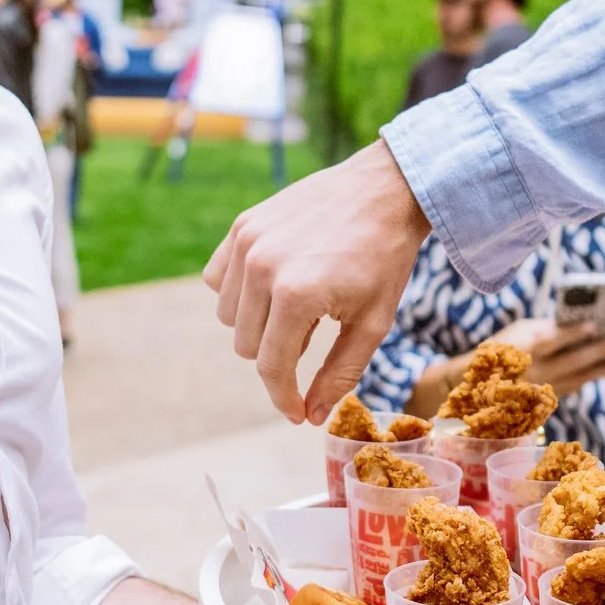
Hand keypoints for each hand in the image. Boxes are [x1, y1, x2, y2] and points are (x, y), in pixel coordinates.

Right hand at [206, 140, 431, 423]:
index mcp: (296, 296)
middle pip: (246, 346)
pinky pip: (218, 279)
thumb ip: (338, 374)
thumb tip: (309, 415)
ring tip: (298, 307)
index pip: (272, 368)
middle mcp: (261, 268)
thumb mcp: (372, 324)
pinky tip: (271, 285)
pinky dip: (239, 291)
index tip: (296, 413)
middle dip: (277, 355)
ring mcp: (247, 243)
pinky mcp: (242, 225)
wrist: (385, 190)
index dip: (283, 398)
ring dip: (257, 324)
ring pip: (229, 315)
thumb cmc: (385, 258)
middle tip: (314, 335)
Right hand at [485, 318, 604, 398]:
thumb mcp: (518, 332)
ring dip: (604, 369)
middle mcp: (535, 372)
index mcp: (523, 350)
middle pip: (572, 361)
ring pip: (578, 378)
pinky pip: (574, 386)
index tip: (594, 323)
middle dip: (599, 352)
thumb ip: (545, 328)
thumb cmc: (502, 348)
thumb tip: (577, 324)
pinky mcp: (546, 400)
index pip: (551, 340)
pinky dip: (591, 377)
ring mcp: (542, 389)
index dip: (573, 332)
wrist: (479, 385)